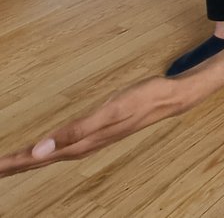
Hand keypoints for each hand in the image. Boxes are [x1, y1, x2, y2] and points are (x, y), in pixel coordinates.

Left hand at [0, 76, 192, 177]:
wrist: (170, 97)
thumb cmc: (142, 99)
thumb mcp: (108, 111)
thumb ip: (75, 130)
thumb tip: (41, 149)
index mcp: (82, 142)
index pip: (38, 157)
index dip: (14, 162)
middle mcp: (84, 144)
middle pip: (41, 159)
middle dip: (15, 165)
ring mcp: (91, 139)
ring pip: (51, 155)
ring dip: (28, 160)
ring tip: (10, 163)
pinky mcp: (96, 132)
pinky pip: (64, 146)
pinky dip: (47, 150)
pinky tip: (45, 149)